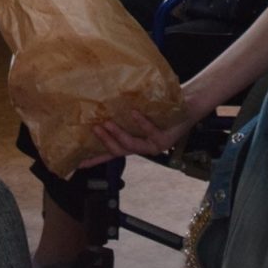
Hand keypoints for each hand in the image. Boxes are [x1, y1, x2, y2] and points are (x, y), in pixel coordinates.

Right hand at [81, 85, 213, 167]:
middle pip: (118, 151)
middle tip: (92, 128)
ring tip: (106, 122)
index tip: (79, 163)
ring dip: (117, 134)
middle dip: (104, 142)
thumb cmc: (163, 106)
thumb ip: (126, 113)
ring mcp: (154, 146)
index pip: (112, 153)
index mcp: (136, 142)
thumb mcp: (142, 110)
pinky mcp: (165, 140)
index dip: (96, 159)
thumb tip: (103, 103)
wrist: (189, 105)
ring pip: (131, 145)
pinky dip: (140, 122)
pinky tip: (134, 112)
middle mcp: (144, 147)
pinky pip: (149, 131)